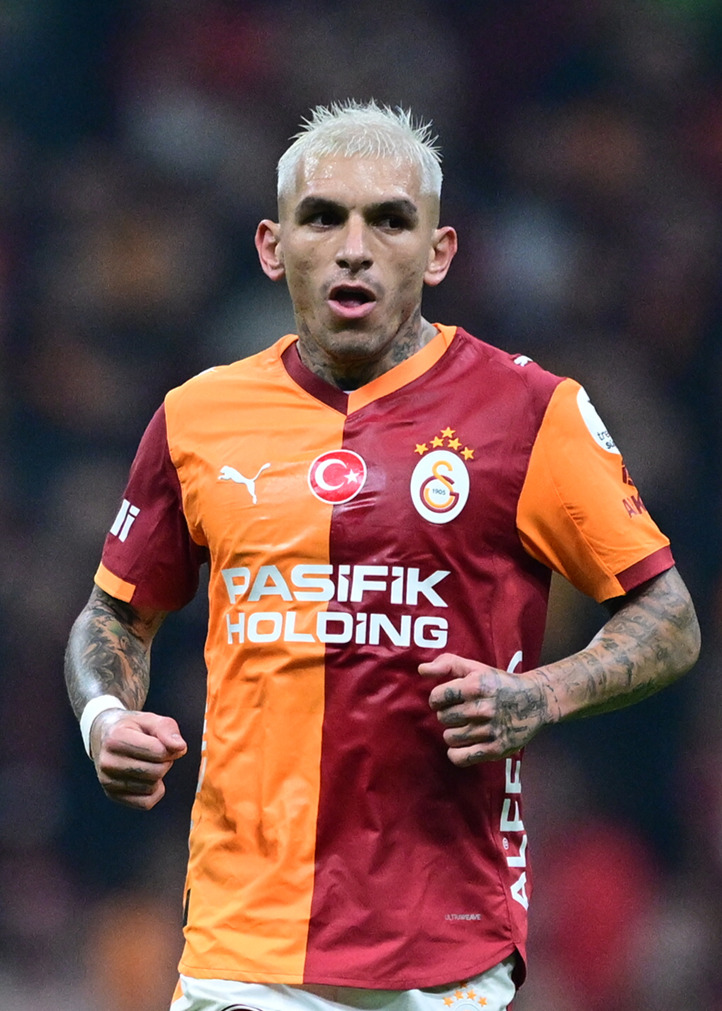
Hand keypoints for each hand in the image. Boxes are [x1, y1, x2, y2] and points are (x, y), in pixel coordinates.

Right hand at [90, 710, 187, 809]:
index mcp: (115, 738)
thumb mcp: (150, 719)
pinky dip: (154, 792)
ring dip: (158, 775)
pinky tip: (147, 778)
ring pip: (151, 788)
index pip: (158, 751)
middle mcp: (108, 762)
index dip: (169, 747)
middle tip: (157, 753)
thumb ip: (167, 729)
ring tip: (148, 762)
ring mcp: (107, 781)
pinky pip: (146, 803)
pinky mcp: (113, 796)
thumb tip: (180, 748)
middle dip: (165, 761)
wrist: (105, 737)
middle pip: (156, 771)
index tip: (163, 741)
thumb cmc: (133, 728)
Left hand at [419, 653, 553, 765]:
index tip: (446, 698)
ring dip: (454, 732)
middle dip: (447, 714)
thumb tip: (421, 670)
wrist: (534, 702)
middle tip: (460, 712)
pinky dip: (457, 753)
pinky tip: (463, 744)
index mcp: (476, 686)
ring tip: (466, 725)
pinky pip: (460, 758)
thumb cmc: (498, 684)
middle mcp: (483, 709)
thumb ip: (447, 664)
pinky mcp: (496, 750)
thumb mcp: (475, 668)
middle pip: (442, 718)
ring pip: (450, 737)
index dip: (438, 698)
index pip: (437, 696)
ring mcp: (490, 731)